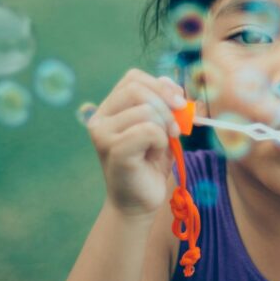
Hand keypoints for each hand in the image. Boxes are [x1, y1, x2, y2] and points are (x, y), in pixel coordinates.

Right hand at [87, 69, 187, 215]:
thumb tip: (172, 83)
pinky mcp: (113, 150)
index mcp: (109, 108)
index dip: (160, 85)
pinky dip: (160, 141)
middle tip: (176, 128)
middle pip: (137, 89)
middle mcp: (100, 119)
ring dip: (164, 128)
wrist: (139, 202)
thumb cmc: (150, 164)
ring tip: (160, 146)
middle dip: (166, 105)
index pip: (133, 78)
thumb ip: (167, 104)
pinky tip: (154, 155)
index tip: (179, 102)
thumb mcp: (163, 128)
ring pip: (146, 111)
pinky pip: (148, 130)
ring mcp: (102, 134)